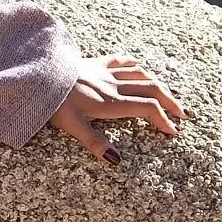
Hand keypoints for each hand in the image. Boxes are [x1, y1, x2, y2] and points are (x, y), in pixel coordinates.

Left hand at [48, 55, 184, 167]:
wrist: (38, 75)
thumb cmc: (52, 102)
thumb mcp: (72, 127)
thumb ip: (95, 143)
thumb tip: (117, 160)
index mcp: (111, 102)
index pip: (147, 108)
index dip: (163, 120)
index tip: (173, 132)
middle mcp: (113, 85)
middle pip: (152, 89)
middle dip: (171, 102)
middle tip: (184, 114)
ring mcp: (105, 72)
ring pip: (141, 74)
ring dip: (159, 83)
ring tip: (172, 93)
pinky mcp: (95, 63)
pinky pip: (122, 61)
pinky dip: (135, 65)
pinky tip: (140, 68)